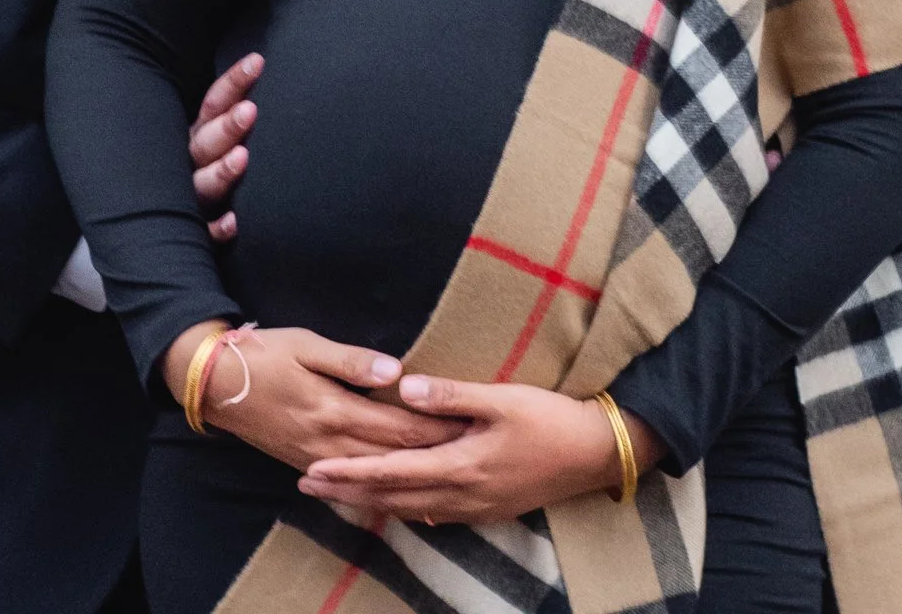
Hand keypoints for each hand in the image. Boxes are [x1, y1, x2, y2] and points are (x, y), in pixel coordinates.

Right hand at [162, 322, 463, 472]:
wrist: (213, 385)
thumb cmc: (263, 355)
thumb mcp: (306, 343)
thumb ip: (351, 360)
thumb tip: (395, 371)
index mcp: (333, 410)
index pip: (398, 426)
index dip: (435, 429)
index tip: (469, 427)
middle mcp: (328, 443)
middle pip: (392, 456)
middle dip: (432, 457)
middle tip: (471, 455)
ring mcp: (316, 459)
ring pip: (374, 477)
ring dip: (409, 477)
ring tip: (445, 478)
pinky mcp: (305, 464)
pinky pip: (350, 484)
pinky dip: (378, 489)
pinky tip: (397, 493)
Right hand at [187, 52, 261, 243]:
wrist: (160, 222)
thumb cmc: (201, 170)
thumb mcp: (208, 137)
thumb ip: (229, 113)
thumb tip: (264, 69)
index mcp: (195, 136)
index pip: (213, 103)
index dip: (234, 83)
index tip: (257, 61)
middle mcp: (189, 164)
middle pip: (205, 143)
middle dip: (227, 127)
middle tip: (251, 110)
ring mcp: (191, 198)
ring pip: (201, 185)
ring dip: (221, 171)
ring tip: (242, 158)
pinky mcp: (195, 231)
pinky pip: (204, 232)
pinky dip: (216, 228)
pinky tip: (233, 223)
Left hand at [298, 375, 661, 524]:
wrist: (595, 453)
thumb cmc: (550, 419)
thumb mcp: (501, 398)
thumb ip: (450, 396)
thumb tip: (403, 388)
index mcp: (460, 465)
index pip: (391, 472)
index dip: (350, 472)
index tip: (314, 469)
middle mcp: (462, 494)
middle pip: (393, 498)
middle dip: (347, 492)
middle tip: (306, 484)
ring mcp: (475, 507)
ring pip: (410, 510)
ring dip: (371, 503)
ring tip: (337, 495)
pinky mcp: (488, 508)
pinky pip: (434, 513)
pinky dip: (404, 508)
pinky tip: (393, 506)